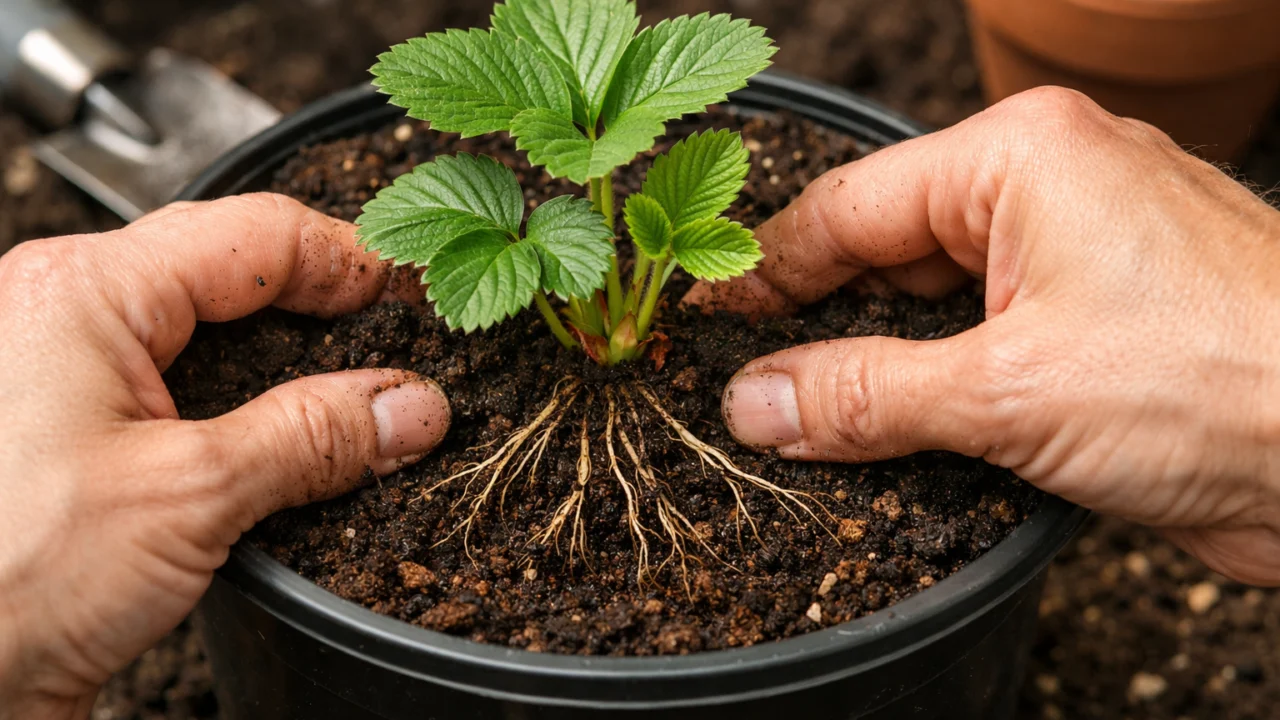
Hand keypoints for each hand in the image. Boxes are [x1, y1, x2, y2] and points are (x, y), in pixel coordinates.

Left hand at [0, 195, 450, 717]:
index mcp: (85, 288)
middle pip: (238, 274)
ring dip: (298, 364)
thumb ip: (314, 438)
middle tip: (410, 340)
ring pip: (217, 336)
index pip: (258, 234)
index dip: (354, 261)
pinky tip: (305, 447)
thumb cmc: (4, 580)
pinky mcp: (85, 438)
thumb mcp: (190, 493)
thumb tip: (410, 406)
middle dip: (332, 306)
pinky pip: (192, 393)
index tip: (422, 296)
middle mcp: (73, 313)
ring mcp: (74, 375)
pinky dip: (258, 411)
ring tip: (372, 396)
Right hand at [690, 87, 1279, 585]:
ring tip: (808, 417)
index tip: (707, 317)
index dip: (767, 266)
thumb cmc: (1228, 383)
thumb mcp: (1005, 393)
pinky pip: (989, 341)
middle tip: (746, 379)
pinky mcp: (1107, 326)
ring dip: (880, 361)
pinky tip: (897, 432)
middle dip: (821, 316)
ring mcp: (1085, 258)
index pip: (852, 206)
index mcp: (1023, 157)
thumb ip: (865, 395)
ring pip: (939, 300)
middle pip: (891, 248)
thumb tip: (754, 402)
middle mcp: (1052, 191)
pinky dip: (939, 386)